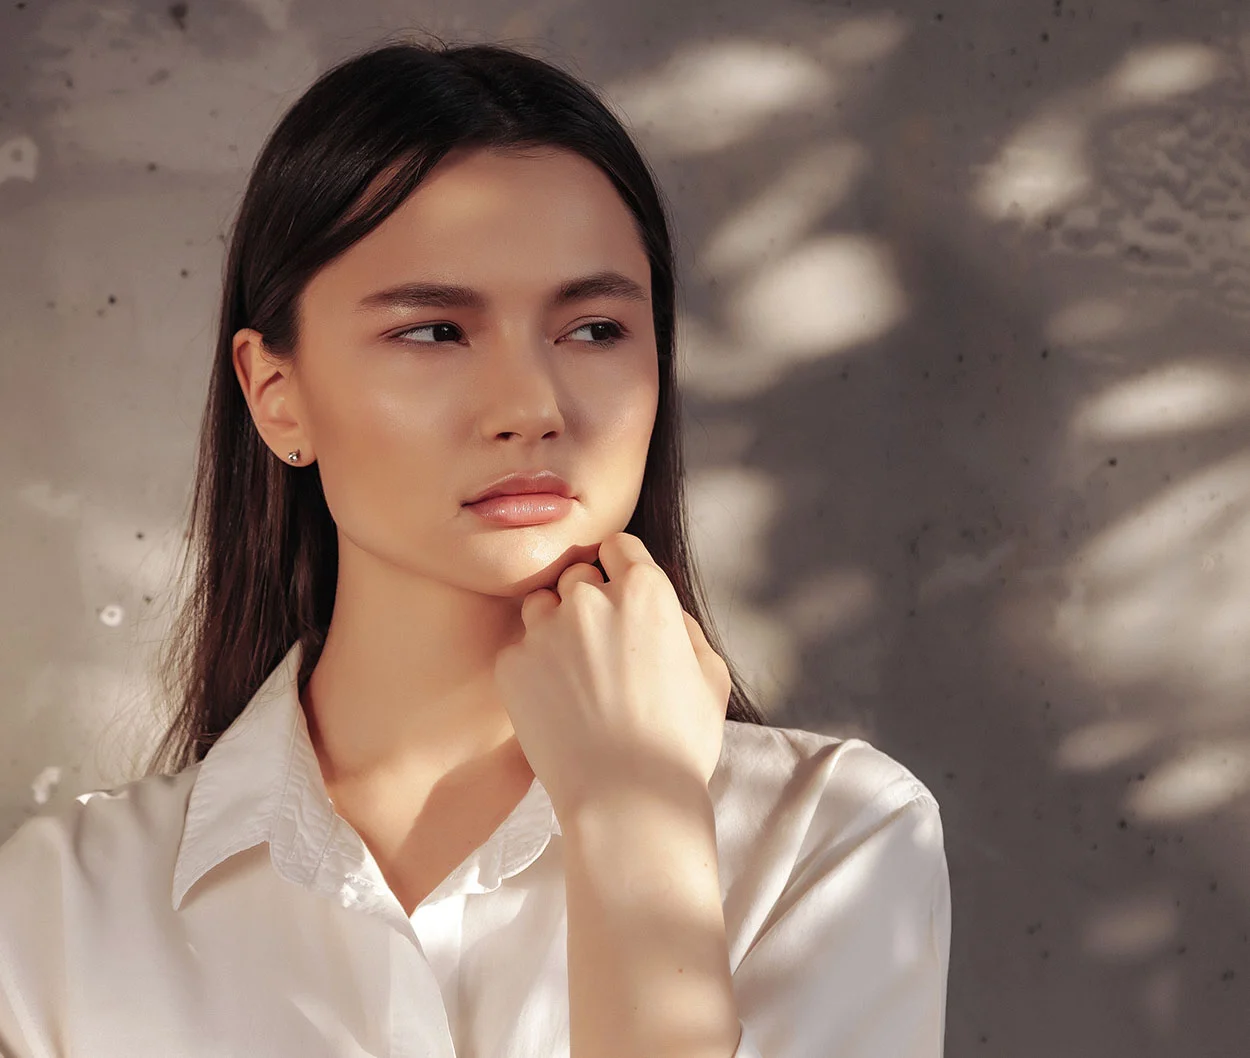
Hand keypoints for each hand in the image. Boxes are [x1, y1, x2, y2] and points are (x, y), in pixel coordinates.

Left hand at [493, 532, 732, 816]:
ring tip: (574, 672)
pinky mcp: (512, 664)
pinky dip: (533, 666)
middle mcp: (589, 600)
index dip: (620, 567)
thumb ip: (684, 625)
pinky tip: (555, 700)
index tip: (619, 588)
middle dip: (588, 599)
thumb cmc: (678, 741)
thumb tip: (662, 608)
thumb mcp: (711, 674)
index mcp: (644, 592)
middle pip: (577, 574)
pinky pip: (520, 648)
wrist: (625, 799)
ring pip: (542, 604)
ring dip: (555, 625)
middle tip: (601, 644)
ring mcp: (544, 631)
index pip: (618, 545)